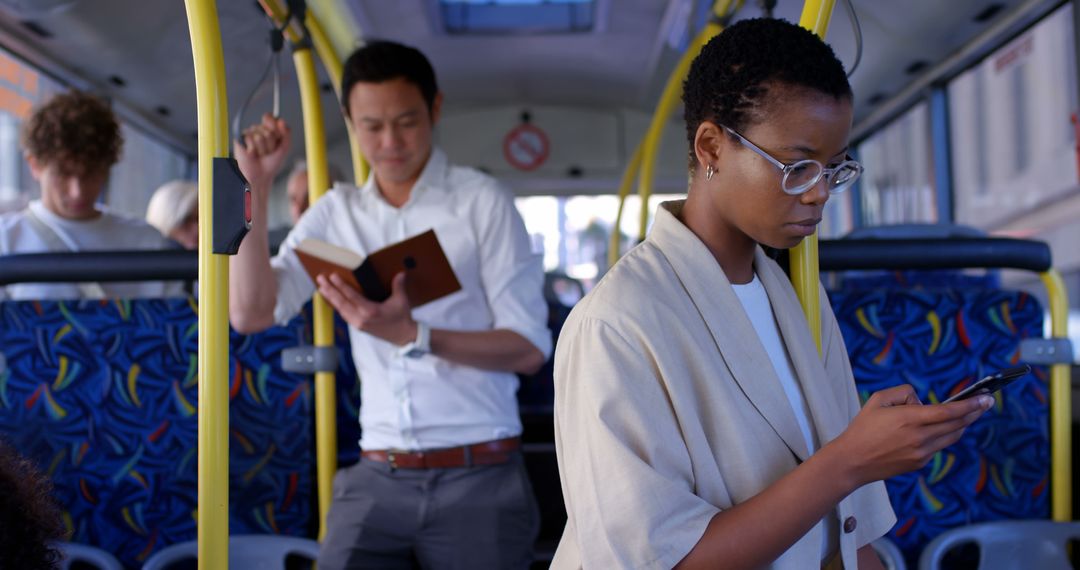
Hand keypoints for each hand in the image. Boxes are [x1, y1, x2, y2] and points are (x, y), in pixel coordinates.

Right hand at [234, 113, 290, 194]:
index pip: (271, 118)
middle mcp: (258, 129)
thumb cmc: (272, 162)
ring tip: (261, 154)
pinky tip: (252, 154)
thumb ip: (286, 133)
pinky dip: (254, 150)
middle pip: (268, 130)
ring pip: (260, 136)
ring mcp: (249, 133)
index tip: (277, 137)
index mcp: (269, 129)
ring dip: (263, 149)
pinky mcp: (240, 139)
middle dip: (271, 144)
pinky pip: (250, 138)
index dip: (275, 128)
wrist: (261, 175)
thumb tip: (281, 120)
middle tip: (268, 152)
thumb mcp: (284, 148)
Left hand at [316, 271, 416, 344]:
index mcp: (371, 311)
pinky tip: (331, 300)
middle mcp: (361, 318)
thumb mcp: (401, 301)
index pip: (351, 296)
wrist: (403, 337)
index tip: (332, 276)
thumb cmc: (402, 318)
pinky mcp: (358, 326)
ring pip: (340, 309)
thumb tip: (400, 273)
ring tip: (322, 288)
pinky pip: (343, 315)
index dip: (341, 286)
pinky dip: (336, 306)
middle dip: (329, 290)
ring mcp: (358, 324)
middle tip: (320, 280)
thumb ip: (398, 286)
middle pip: (341, 303)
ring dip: (330, 298)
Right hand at [829, 384, 993, 487]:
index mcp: (910, 418)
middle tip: (986, 402)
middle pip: (958, 424)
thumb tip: (922, 400)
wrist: (853, 461)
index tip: (986, 397)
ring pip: (952, 436)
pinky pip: (938, 446)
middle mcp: (920, 437)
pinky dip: (943, 435)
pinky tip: (939, 429)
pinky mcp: (919, 463)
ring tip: (967, 414)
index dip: (971, 404)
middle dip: (975, 412)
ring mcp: (922, 453)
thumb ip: (904, 392)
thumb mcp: (878, 399)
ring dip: (963, 424)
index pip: (950, 411)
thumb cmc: (863, 428)